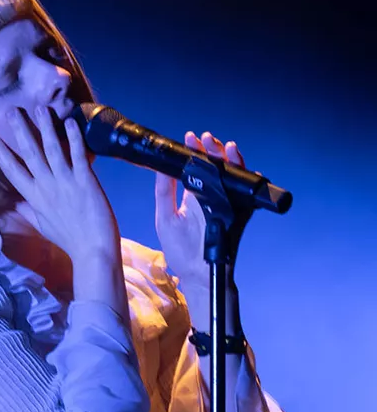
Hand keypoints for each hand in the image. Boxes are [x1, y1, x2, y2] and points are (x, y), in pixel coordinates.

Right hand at [0, 105, 120, 265]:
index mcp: (33, 197)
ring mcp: (65, 182)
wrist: (92, 249)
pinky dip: (73, 138)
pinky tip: (69, 121)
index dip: (0, 152)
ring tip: (39, 108)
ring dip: (44, 127)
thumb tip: (14, 204)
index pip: (12, 170)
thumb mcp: (41, 225)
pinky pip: (77, 155)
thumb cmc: (68, 239)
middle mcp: (45, 186)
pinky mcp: (85, 180)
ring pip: (51, 149)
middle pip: (28, 153)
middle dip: (19, 131)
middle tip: (11, 110)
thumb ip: (27, 211)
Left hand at [154, 131, 244, 323]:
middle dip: (214, 151)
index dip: (194, 152)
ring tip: (227, 147)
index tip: (189, 138)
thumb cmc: (180, 249)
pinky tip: (249, 172)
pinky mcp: (239, 216)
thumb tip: (161, 168)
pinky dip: (250, 184)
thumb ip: (163, 193)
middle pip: (217, 168)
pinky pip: (249, 197)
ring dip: (232, 161)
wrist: (197, 274)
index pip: (196, 168)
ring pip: (233, 178)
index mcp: (193, 196)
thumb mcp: (165, 218)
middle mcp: (211, 198)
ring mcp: (227, 205)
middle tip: (207, 139)